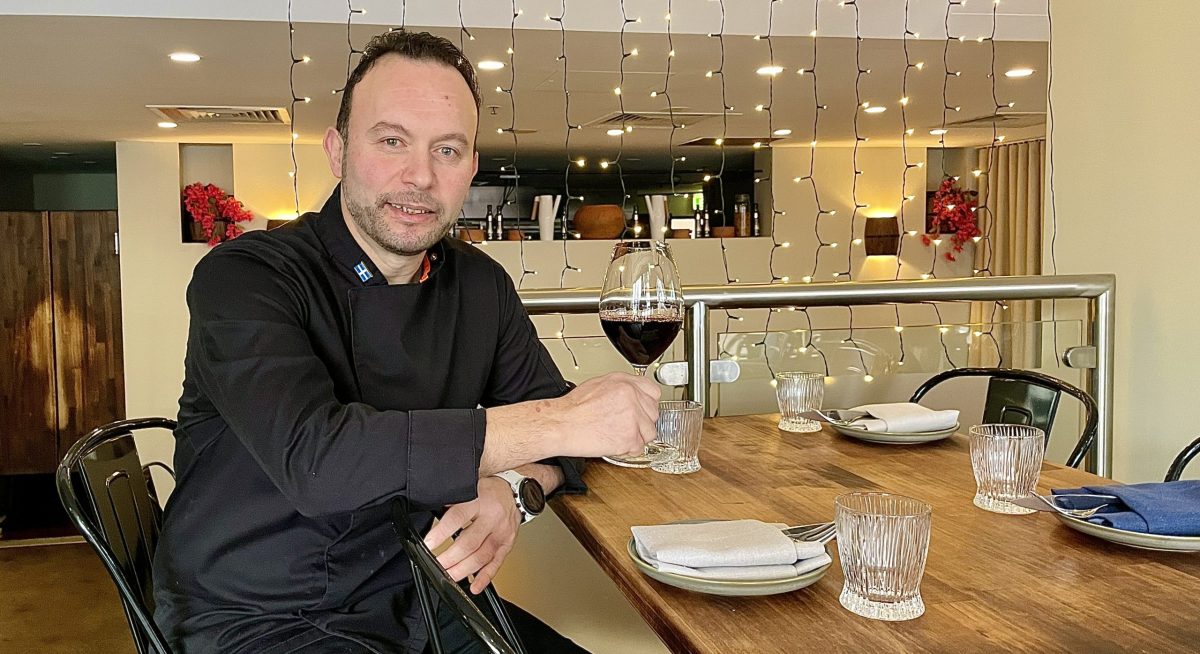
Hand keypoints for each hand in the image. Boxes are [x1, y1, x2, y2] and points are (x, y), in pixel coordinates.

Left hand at [423, 477, 519, 593]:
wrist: (516, 493)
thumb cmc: (488, 492)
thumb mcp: (469, 488)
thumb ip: (452, 501)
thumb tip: (428, 510)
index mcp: (479, 501)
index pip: (457, 518)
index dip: (441, 532)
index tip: (428, 544)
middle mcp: (492, 518)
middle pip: (469, 543)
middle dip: (450, 558)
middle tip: (436, 565)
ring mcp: (501, 534)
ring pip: (481, 557)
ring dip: (463, 570)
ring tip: (449, 577)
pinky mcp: (507, 545)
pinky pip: (496, 564)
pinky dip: (485, 578)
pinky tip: (474, 586)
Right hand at [548, 372, 660, 458]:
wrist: (562, 424)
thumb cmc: (573, 408)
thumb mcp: (598, 385)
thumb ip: (620, 388)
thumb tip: (632, 396)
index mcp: (625, 382)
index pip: (653, 392)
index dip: (647, 404)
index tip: (643, 411)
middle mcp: (632, 396)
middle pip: (653, 413)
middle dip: (641, 422)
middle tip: (624, 425)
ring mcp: (633, 417)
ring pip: (649, 432)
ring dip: (636, 437)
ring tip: (617, 435)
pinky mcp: (630, 436)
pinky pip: (639, 448)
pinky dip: (627, 450)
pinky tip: (614, 443)